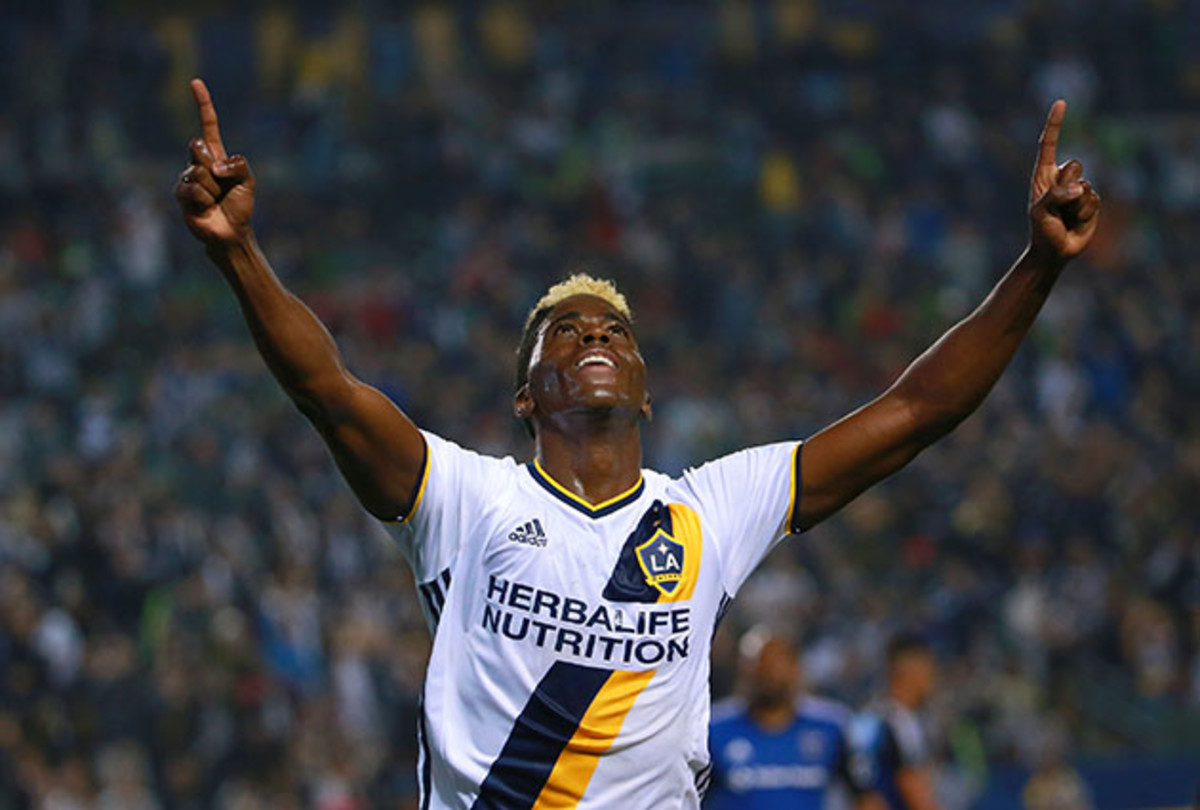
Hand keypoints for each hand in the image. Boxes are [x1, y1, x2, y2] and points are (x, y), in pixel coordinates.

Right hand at [174, 79, 254, 248]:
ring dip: (212, 189)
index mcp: (215, 155)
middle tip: (220, 185)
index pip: (208, 125)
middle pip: (197, 146)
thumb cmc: (240, 205)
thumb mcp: (248, 181)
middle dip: (213, 166)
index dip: (203, 104)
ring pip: (197, 171)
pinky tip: (206, 207)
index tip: (195, 83)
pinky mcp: (180, 194)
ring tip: (215, 200)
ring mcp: (187, 177)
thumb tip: (215, 166)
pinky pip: (193, 187)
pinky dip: (204, 199)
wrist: (231, 231)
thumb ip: (239, 165)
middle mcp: (198, 162)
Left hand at [1028, 100, 1100, 264]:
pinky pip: (1093, 200)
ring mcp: (1078, 188)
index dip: (1055, 124)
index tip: (1060, 103)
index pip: (1048, 144)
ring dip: (1075, 205)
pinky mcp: (1091, 200)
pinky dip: (1084, 213)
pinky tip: (1076, 221)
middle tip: (1056, 207)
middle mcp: (1061, 177)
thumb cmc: (1042, 230)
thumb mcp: (1040, 212)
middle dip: (1066, 186)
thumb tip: (1080, 187)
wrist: (1056, 251)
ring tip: (1064, 217)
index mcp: (1043, 175)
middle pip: (1074, 165)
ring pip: (1085, 185)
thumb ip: (1056, 196)